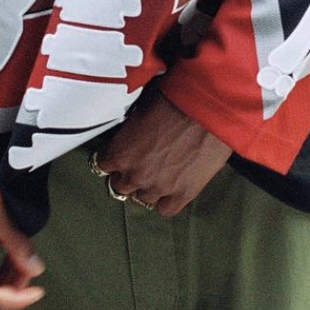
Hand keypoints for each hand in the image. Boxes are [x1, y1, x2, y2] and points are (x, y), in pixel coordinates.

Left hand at [97, 91, 231, 216]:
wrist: (206, 108)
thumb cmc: (173, 100)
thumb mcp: (140, 111)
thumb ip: (129, 134)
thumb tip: (129, 138)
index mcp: (121, 153)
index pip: (103, 164)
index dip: (112, 157)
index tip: (119, 153)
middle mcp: (135, 175)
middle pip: (120, 186)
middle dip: (127, 174)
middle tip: (139, 163)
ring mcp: (159, 188)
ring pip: (143, 198)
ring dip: (147, 186)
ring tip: (158, 173)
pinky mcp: (183, 195)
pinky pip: (165, 210)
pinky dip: (165, 200)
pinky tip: (170, 188)